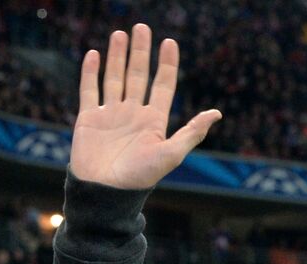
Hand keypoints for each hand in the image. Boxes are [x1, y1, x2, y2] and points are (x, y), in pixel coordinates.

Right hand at [71, 24, 221, 189]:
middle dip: (140, 52)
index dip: (167, 64)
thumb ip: (192, 132)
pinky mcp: (89, 118)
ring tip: (120, 34)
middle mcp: (133, 115)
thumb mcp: (171, 154)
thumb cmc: (140, 177)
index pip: (162, 85)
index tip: (169, 41)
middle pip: (138, 76)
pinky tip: (94, 54)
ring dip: (117, 56)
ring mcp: (111, 115)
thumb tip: (217, 113)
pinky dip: (91, 72)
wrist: (106, 192)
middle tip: (141, 27)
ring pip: (115, 78)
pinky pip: (90, 90)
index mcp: (154, 122)